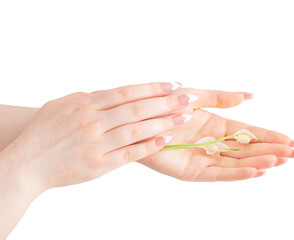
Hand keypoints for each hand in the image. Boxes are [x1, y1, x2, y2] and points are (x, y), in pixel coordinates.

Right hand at [2, 82, 199, 190]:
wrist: (27, 163)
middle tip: (190, 98)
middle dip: (166, 102)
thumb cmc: (44, 132)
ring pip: (137, 130)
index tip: (174, 84)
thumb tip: (111, 94)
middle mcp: (93, 122)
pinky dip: (149, 146)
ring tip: (185, 117)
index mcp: (85, 104)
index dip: (152, 87)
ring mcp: (96, 144)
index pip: (126, 92)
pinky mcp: (98, 165)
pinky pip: (129, 154)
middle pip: (137, 109)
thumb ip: (88, 98)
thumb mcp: (62, 106)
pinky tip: (166, 140)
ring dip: (164, 122)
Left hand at [138, 90, 293, 181]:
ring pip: (237, 162)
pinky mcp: (193, 171)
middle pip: (248, 150)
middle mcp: (214, 144)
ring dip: (259, 162)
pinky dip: (237, 172)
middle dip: (272, 151)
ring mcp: (204, 158)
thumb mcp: (196, 97)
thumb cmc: (164, 105)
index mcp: (217, 126)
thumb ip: (222, 98)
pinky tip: (256, 171)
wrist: (140, 119)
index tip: (292, 140)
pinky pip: (218, 173)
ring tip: (280, 161)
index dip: (270, 136)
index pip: (249, 133)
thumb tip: (249, 96)